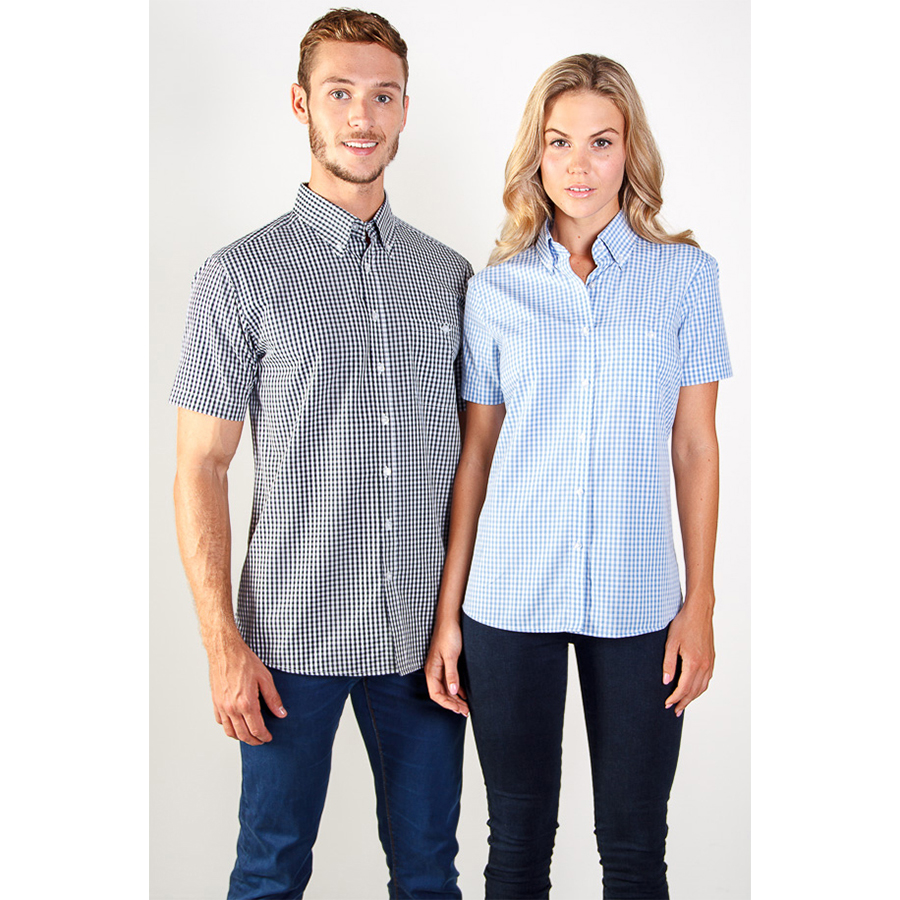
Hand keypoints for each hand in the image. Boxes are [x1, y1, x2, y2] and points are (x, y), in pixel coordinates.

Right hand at [207, 633, 286, 743]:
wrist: (225, 651)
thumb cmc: (244, 661)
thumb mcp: (265, 678)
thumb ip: (273, 698)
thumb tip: (281, 713)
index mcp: (246, 703)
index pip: (256, 729)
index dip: (264, 736)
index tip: (269, 737)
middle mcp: (231, 708)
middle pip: (243, 734)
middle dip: (254, 740)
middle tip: (261, 740)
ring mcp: (221, 706)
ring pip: (229, 731)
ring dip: (240, 737)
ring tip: (249, 736)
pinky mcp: (215, 702)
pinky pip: (220, 721)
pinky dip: (228, 727)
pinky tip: (235, 724)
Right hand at [424, 618, 468, 715]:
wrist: (450, 619)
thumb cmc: (448, 634)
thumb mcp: (451, 656)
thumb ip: (451, 674)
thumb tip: (453, 691)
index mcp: (432, 670)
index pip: (436, 694)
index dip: (447, 704)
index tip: (458, 709)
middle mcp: (434, 671)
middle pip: (442, 693)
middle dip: (453, 704)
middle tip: (466, 711)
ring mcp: (440, 667)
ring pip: (446, 688)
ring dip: (456, 698)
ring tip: (466, 706)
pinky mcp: (447, 663)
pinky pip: (450, 681)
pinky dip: (457, 689)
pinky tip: (464, 694)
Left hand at [662, 598, 714, 716]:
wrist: (699, 611)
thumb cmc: (684, 624)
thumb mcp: (671, 643)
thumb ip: (668, 664)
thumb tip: (665, 681)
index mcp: (693, 663)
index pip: (683, 688)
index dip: (675, 698)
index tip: (667, 704)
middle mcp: (704, 665)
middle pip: (694, 691)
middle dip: (684, 702)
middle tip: (675, 711)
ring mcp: (709, 662)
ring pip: (702, 687)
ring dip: (693, 697)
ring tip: (683, 704)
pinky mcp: (711, 658)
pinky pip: (707, 679)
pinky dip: (700, 688)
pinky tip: (694, 689)